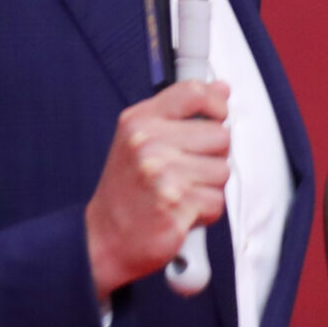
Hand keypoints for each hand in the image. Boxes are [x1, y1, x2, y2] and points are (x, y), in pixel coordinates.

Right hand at [85, 80, 229, 296]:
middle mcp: (148, 144)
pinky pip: (217, 202)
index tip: (217, 117)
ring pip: (222, 171)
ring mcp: (162, 175)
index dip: (216, 104)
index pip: (194, 93)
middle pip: (220, 136)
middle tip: (185, 171)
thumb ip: (181, 112)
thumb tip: (221, 89)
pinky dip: (205, 212)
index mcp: (139, 122)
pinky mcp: (176, 206)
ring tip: (180, 193)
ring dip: (208, 187)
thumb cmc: (127, 189)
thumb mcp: (141, 139)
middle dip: (211, 157)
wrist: (104, 237)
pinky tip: (181, 212)